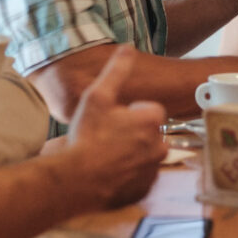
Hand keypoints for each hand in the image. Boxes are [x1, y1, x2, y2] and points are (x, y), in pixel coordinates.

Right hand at [62, 45, 166, 208]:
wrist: (77, 180)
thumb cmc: (87, 136)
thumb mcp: (98, 96)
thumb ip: (116, 70)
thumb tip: (128, 47)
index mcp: (153, 120)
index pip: (150, 110)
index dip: (129, 113)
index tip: (111, 120)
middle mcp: (160, 145)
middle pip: (148, 132)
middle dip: (132, 133)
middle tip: (106, 138)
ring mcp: (153, 170)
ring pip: (144, 154)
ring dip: (131, 153)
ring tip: (105, 155)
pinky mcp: (145, 190)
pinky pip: (140, 176)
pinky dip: (128, 174)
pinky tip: (108, 172)